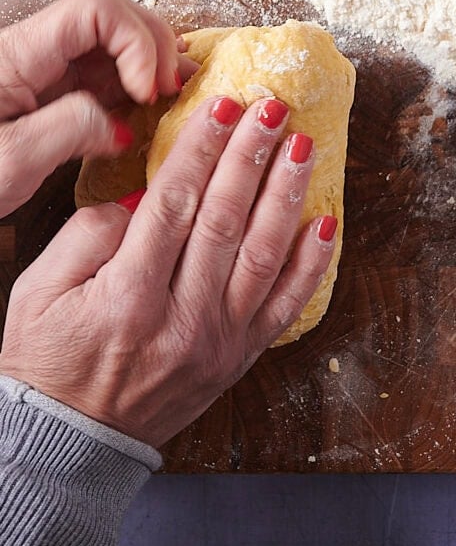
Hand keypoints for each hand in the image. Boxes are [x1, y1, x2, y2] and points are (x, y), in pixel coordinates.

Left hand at [0, 0, 197, 216]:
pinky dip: (139, 86)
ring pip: (115, 45)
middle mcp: (38, 53)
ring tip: (175, 91)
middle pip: (112, 16)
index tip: (146, 90)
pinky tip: (154, 102)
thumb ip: (71, 130)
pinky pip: (108, 78)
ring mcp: (50, 73)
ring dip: (153, 63)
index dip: (136, 41)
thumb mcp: (14, 159)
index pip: (96, 9)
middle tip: (170, 90)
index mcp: (20, 54)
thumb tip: (121, 124)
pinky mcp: (59, 96)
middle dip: (153, 46)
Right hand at [0, 97, 335, 447]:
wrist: (75, 439)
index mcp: (128, 296)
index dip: (201, 150)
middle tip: (271, 109)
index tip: (223, 106)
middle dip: (250, 157)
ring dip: (285, 197)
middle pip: (224, 221)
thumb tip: (145, 195)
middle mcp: (182, 318)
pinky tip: (325, 224)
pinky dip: (310, 266)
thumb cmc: (49, 361)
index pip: (173, 204)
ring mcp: (218, 341)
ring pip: (263, 256)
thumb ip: (88, 237)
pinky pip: (285, 308)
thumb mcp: (39, 293)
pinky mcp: (238, 357)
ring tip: (302, 148)